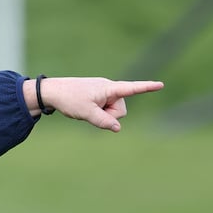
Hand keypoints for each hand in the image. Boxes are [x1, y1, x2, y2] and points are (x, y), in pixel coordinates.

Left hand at [23, 77, 163, 131]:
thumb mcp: (86, 113)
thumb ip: (103, 121)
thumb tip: (118, 128)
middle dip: (110, 115)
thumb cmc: (69, 99)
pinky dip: (98, 112)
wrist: (52, 91)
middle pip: (121, 110)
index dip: (146, 88)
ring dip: (102, 114)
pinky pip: (104, 108)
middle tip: (90, 111)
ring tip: (86, 108)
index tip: (161, 85)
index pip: (131, 88)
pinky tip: (85, 107)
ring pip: (113, 111)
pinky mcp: (98, 95)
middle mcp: (108, 88)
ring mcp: (103, 91)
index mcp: (108, 88)